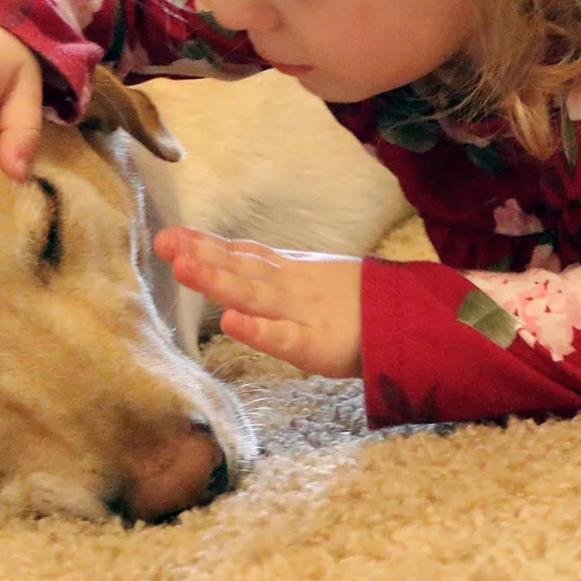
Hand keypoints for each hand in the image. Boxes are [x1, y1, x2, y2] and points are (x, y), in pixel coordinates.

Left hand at [154, 227, 363, 377]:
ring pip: (254, 295)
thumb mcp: (315, 288)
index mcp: (290, 274)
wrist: (416, 325)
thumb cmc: (363, 311)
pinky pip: (283, 338)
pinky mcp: (318, 345)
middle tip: (164, 242)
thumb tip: (240, 278)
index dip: (207, 244)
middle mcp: (290, 288)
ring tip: (183, 267)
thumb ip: (281, 279)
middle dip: (201, 255)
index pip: (244, 254)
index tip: (172, 235)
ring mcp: (303, 314)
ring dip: (218, 280)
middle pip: (241, 268)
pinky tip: (230, 322)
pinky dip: (257, 330)